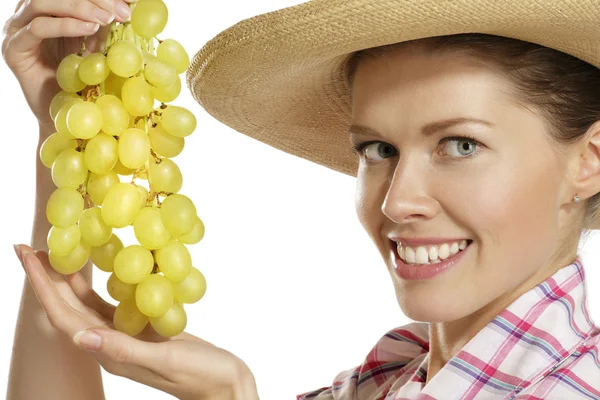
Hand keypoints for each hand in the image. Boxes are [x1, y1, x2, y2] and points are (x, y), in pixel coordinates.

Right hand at [1, 0, 134, 132]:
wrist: (66, 115)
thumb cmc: (82, 81)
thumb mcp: (96, 46)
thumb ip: (103, 24)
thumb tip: (126, 6)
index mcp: (48, 10)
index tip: (129, 0)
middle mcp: (28, 15)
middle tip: (120, 11)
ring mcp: (17, 30)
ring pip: (43, 3)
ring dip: (79, 7)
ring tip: (106, 19)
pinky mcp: (14, 49)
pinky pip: (37, 28)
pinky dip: (65, 25)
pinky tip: (89, 29)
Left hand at [14, 245, 258, 399]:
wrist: (223, 385)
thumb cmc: (200, 376)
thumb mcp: (163, 360)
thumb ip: (123, 349)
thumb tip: (82, 336)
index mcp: (110, 352)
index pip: (64, 316)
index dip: (43, 286)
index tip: (27, 255)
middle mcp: (111, 343)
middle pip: (69, 307)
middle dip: (48, 277)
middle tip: (32, 246)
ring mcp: (126, 335)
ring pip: (88, 303)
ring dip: (69, 278)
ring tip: (59, 250)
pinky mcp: (142, 328)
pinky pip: (113, 302)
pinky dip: (101, 282)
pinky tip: (102, 266)